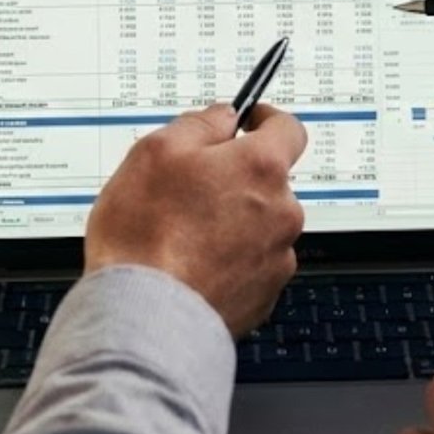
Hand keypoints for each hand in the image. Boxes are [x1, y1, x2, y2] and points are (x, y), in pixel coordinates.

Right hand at [84, 103, 307, 332]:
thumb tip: (223, 118)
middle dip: (237, 178)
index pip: (288, 128)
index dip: (265, 120)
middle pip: (269, 180)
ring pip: (260, 224)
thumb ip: (200, 123)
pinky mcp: (264, 296)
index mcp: (262, 168)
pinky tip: (191, 265)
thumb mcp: (156, 150)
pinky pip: (252, 264)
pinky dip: (229, 260)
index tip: (249, 121)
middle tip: (190, 188)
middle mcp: (282, 212)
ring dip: (233, 222)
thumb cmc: (145, 235)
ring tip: (183, 235)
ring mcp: (276, 258)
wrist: (144, 316)